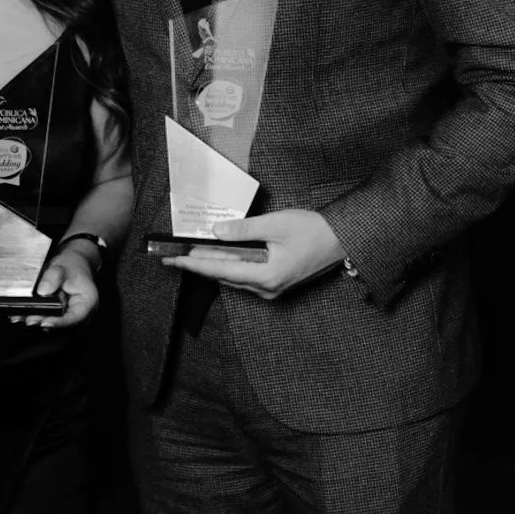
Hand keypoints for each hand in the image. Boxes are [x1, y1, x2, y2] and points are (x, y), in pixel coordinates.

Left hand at [21, 246, 98, 330]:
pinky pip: (49, 316)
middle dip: (43, 320)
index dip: (58, 321)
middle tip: (28, 319)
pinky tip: (23, 313)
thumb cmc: (72, 264)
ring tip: (21, 316)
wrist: (72, 262)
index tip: (44, 321)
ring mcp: (70, 315)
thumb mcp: (62, 266)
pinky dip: (37, 314)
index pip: (74, 317)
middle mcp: (81, 313)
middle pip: (61, 321)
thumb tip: (43, 291)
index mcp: (88, 301)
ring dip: (37, 318)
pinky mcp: (60, 314)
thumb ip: (53, 277)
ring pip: (53, 320)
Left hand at [163, 210, 346, 298]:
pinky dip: (229, 264)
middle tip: (174, 255)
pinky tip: (218, 254)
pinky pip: (245, 276)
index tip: (172, 259)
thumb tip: (216, 232)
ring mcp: (271, 288)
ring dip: (212, 264)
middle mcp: (266, 288)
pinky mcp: (276, 282)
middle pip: (223, 275)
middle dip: (198, 264)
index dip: (193, 263)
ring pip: (233, 276)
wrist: (341, 240)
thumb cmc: (313, 231)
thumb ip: (244, 230)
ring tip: (190, 253)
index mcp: (265, 276)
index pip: (219, 269)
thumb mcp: (275, 224)